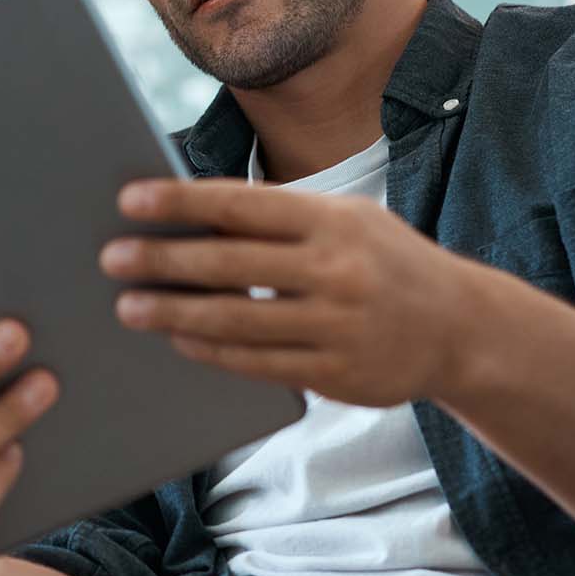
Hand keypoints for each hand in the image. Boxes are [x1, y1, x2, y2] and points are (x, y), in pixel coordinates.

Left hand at [100, 178, 488, 406]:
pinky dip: (211, 350)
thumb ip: (278, 219)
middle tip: (111, 259)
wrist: (463, 329)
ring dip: (174, 313)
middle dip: (163, 261)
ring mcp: (338, 327)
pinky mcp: (337, 375)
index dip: (182, 202)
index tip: (130, 200)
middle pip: (230, 265)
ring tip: (128, 307)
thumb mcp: (345, 222)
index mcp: (333, 221)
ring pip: (237, 320)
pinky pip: (258, 363)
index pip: (242, 205)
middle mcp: (338, 271)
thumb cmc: (383, 262)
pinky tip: (178, 339)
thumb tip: (191, 215)